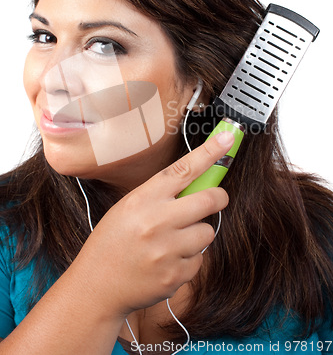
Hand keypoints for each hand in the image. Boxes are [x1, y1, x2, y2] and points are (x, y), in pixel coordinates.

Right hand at [75, 131, 233, 319]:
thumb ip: (160, 195)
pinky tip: (167, 262)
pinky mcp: (175, 275)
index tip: (228, 138)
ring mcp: (167, 251)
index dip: (210, 152)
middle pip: (209, 199)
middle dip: (218, 197)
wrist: (96, 287)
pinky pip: (199, 260)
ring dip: (198, 234)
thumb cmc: (112, 242)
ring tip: (174, 240)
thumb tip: (198, 182)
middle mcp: (157, 222)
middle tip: (215, 198)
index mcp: (143, 199)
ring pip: (208, 232)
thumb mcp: (128, 208)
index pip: (183, 169)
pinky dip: (189, 259)